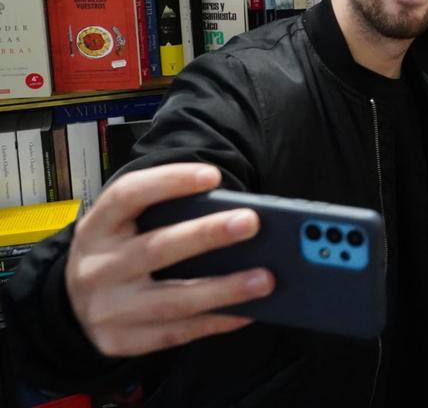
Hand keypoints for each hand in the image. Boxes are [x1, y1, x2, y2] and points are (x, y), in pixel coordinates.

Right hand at [66, 163, 275, 356]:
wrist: (73, 302)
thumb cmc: (120, 250)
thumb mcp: (127, 226)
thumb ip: (167, 216)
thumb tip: (235, 214)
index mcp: (98, 227)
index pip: (128, 195)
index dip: (169, 182)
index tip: (213, 175)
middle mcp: (96, 267)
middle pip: (156, 248)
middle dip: (207, 234)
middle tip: (251, 222)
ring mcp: (105, 309)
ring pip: (171, 300)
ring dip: (223, 289)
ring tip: (265, 278)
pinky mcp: (119, 341)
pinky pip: (175, 333)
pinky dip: (215, 321)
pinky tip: (248, 311)